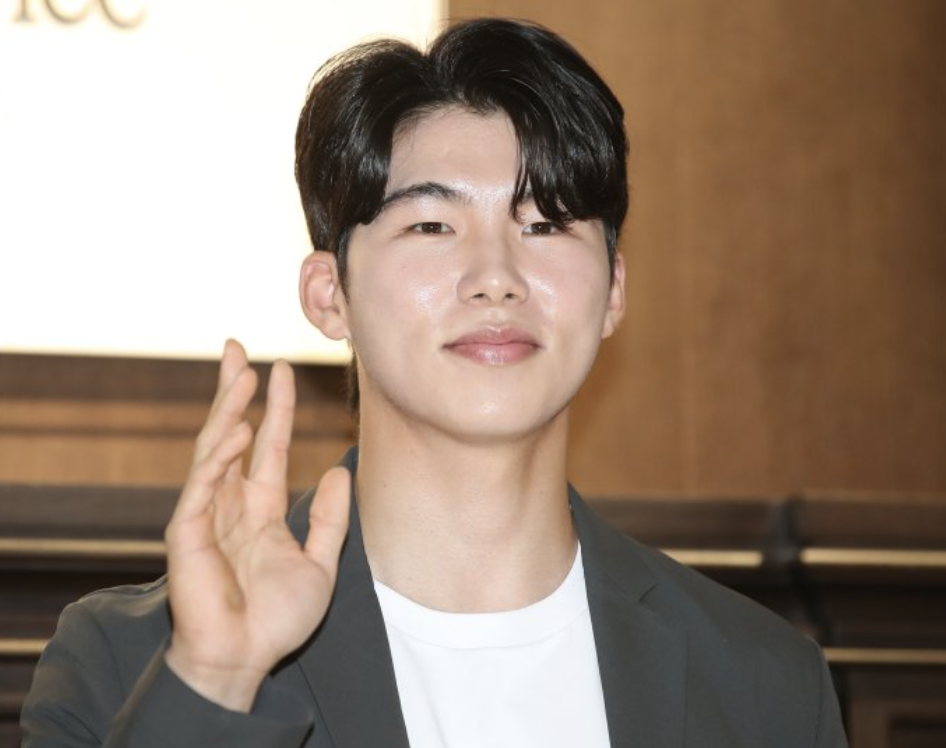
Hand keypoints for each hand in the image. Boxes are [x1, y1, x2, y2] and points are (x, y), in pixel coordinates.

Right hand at [164, 340, 349, 710]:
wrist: (247, 658)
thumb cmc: (277, 619)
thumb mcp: (320, 563)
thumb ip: (330, 518)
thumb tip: (340, 470)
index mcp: (261, 509)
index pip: (269, 446)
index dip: (275, 408)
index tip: (280, 370)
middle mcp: (232, 504)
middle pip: (231, 433)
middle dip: (234, 390)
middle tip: (238, 347)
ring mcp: (207, 515)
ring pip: (214, 449)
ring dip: (227, 410)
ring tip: (243, 374)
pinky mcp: (187, 533)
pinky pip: (201, 486)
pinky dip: (218, 457)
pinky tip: (237, 432)